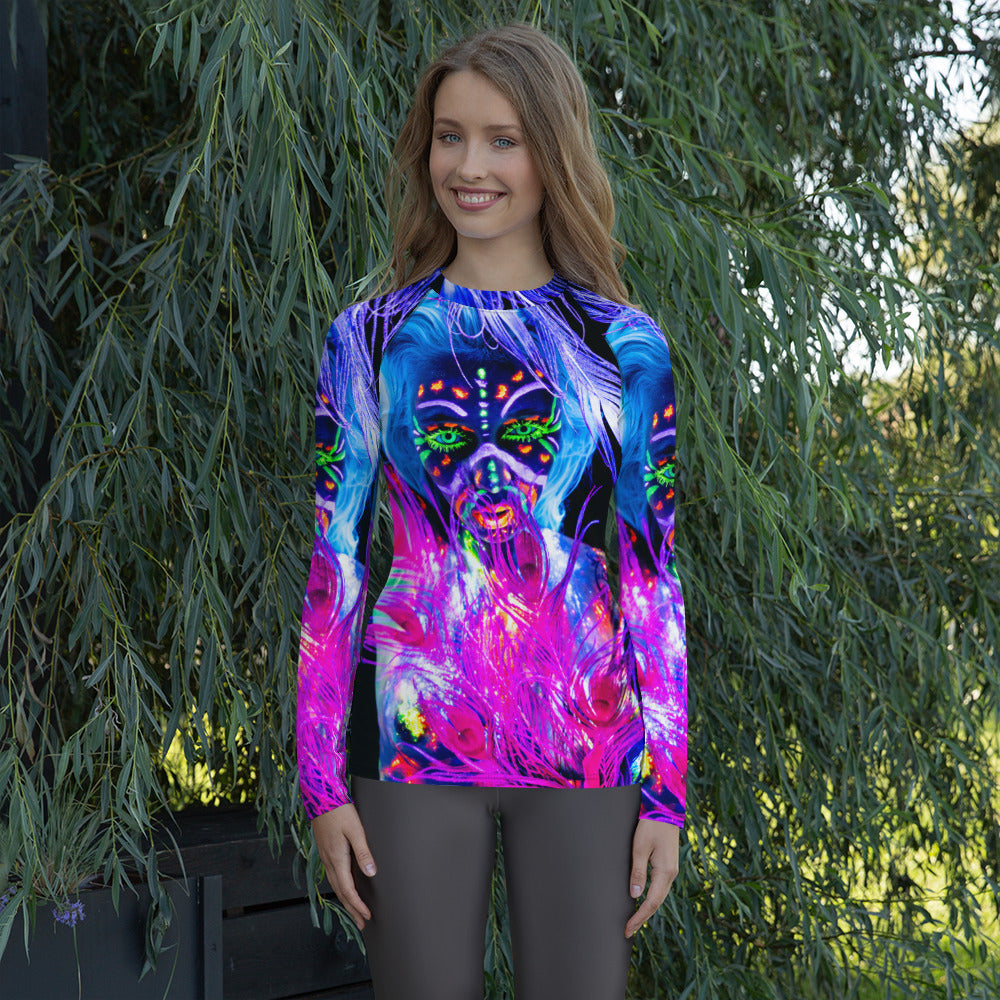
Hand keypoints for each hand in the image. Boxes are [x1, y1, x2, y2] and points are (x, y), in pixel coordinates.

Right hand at [311, 802, 376, 930]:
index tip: (367, 916)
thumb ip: (363, 852)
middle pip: (341, 892)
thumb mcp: (355, 830)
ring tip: (355, 911)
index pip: (348, 889)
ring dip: (346, 900)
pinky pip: (333, 875)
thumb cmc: (340, 811)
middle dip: (352, 909)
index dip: (357, 905)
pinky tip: (346, 887)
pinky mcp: (325, 850)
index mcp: (336, 858)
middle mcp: (329, 861)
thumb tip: (371, 874)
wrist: (320, 797)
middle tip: (362, 923)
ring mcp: (325, 856)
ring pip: (336, 885)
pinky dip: (341, 887)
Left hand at [625, 818, 678, 937]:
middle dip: (642, 918)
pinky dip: (652, 899)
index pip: (651, 902)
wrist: (665, 809)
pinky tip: (644, 902)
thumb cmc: (651, 825)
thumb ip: (638, 872)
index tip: (628, 929)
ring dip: (647, 910)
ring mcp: (671, 870)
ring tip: (634, 921)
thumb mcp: (640, 847)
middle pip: (657, 903)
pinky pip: (660, 888)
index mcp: (665, 871)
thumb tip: (635, 896)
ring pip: (659, 896)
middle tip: (628, 931)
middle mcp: (671, 874)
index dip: (639, 917)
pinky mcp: (668, 865)